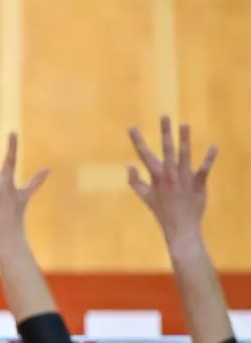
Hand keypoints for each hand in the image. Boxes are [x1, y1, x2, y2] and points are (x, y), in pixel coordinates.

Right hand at [128, 117, 215, 248]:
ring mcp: (185, 177)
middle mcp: (170, 173)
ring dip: (185, 138)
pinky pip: (204, 169)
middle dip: (165, 132)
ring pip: (184, 154)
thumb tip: (128, 165)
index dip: (137, 140)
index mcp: (156, 176)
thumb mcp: (144, 196)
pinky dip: (210, 158)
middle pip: (167, 148)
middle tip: (165, 116)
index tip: (131, 127)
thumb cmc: (161, 211)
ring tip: (184, 124)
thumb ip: (134, 180)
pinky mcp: (199, 183)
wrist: (180, 226)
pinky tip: (214, 146)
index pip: (144, 154)